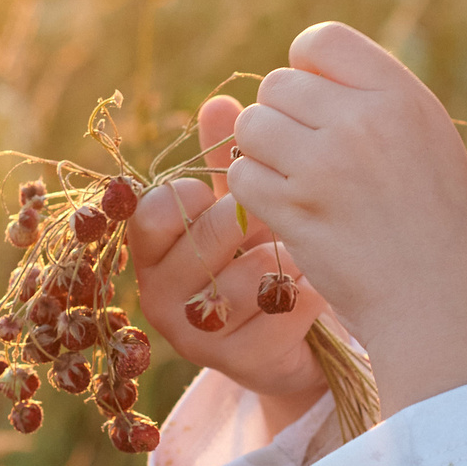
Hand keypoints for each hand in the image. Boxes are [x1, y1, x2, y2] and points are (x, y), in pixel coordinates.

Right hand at [127, 96, 331, 436]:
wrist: (295, 336)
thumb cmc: (259, 253)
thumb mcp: (238, 203)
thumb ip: (228, 158)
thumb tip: (222, 102)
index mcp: (152, 252)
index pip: (150, 213)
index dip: (189, 194)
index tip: (215, 190)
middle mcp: (162, 298)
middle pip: (203, 242)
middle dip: (249, 222)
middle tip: (272, 220)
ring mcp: (200, 337)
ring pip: (244, 280)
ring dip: (282, 260)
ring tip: (296, 254)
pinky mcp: (243, 364)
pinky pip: (282, 313)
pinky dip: (307, 292)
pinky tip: (316, 286)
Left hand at [226, 23, 466, 416]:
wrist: (444, 305)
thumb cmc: (439, 224)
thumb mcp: (428, 139)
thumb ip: (372, 98)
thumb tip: (302, 69)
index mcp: (401, 95)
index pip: (320, 39)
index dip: (307, 71)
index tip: (320, 107)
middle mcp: (362, 121)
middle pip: (276, 84)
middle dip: (282, 119)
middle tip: (308, 159)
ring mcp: (325, 165)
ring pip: (250, 128)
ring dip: (262, 156)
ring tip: (299, 185)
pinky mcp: (294, 211)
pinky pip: (243, 177)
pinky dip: (256, 197)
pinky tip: (291, 214)